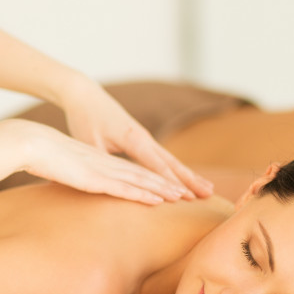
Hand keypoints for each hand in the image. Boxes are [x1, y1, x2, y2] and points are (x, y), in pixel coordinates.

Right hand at [8, 120, 196, 204]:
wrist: (29, 142)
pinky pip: (125, 186)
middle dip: (177, 183)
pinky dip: (144, 193)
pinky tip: (160, 200)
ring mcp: (105, 169)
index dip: (163, 179)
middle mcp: (112, 162)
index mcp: (108, 161)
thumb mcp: (71, 169)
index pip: (142, 170)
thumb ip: (85, 177)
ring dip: (166, 189)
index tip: (182, 188)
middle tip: (200, 192)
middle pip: (150, 174)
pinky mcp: (96, 177)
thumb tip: (90, 187)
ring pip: (143, 180)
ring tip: (188, 197)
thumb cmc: (46, 156)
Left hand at [54, 74, 213, 198]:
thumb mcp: (89, 142)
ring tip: (209, 190)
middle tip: (209, 195)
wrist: (85, 95)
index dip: (170, 182)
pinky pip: (165, 158)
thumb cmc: (85, 119)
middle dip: (191, 180)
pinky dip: (178, 171)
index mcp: (133, 138)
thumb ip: (103, 162)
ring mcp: (146, 139)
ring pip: (172, 161)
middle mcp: (144, 138)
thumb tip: (109, 182)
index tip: (185, 197)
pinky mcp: (143, 140)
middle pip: (173, 163)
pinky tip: (187, 180)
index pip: (156, 165)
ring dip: (191, 176)